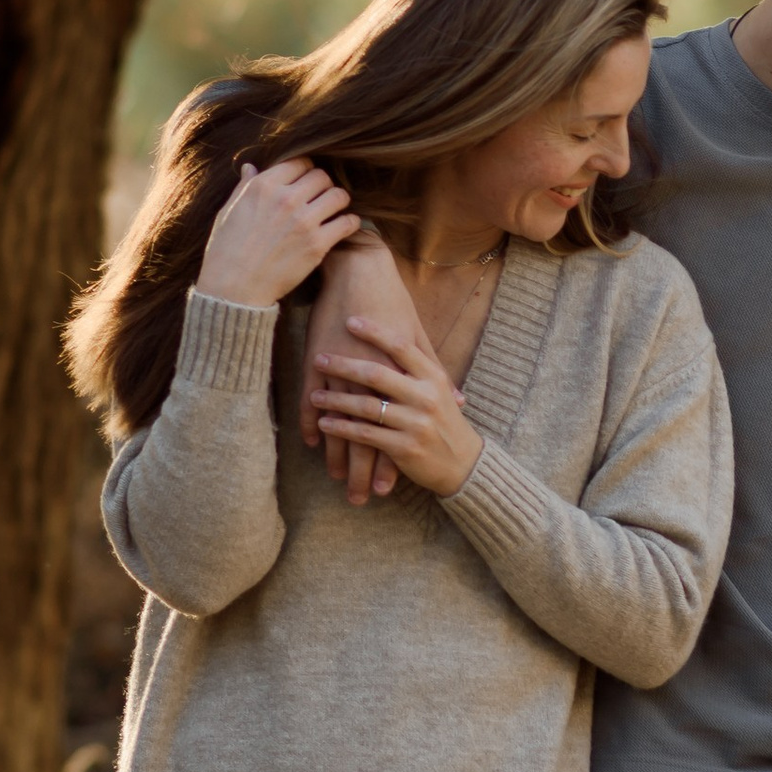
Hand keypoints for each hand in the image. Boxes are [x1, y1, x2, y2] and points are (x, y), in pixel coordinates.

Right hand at [196, 158, 358, 309]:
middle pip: (322, 176)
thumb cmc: (226, 250)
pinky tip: (343, 226)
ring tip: (333, 210)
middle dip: (322, 185)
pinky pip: (347, 223)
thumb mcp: (228, 211)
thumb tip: (251, 167)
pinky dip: (349, 223)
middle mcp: (286, 199)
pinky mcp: (317, 245)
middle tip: (320, 197)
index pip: (300, 162)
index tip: (305, 182)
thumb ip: (244, 187)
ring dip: (338, 201)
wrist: (233, 289)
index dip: (304, 171)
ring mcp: (304, 221)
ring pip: (339, 195)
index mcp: (264, 186)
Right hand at [301, 235, 416, 501]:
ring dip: (337, 457)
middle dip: (361, 473)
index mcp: (396, 376)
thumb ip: (436, 372)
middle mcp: (368, 380)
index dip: (389, 463)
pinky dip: (312, 425)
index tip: (390, 489)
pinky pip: (311, 401)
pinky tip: (315, 446)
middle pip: (364, 437)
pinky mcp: (315, 361)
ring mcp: (338, 372)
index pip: (393, 431)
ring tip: (338, 482)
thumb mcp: (419, 338)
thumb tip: (460, 399)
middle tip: (360, 500)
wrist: (358, 271)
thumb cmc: (393, 303)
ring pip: (336, 425)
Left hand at [313, 311, 483, 499]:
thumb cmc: (445, 422)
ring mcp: (415, 423)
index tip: (350, 321)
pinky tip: (324, 423)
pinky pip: (366, 434)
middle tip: (320, 358)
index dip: (374, 332)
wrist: (464, 464)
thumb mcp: (438, 391)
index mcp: (433, 377)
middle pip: (377, 374)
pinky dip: (342, 428)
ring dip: (336, 400)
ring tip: (316, 396)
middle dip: (344, 365)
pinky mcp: (405, 448)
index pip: (401, 347)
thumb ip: (419, 368)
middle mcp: (425, 397)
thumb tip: (397, 334)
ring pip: (367, 406)